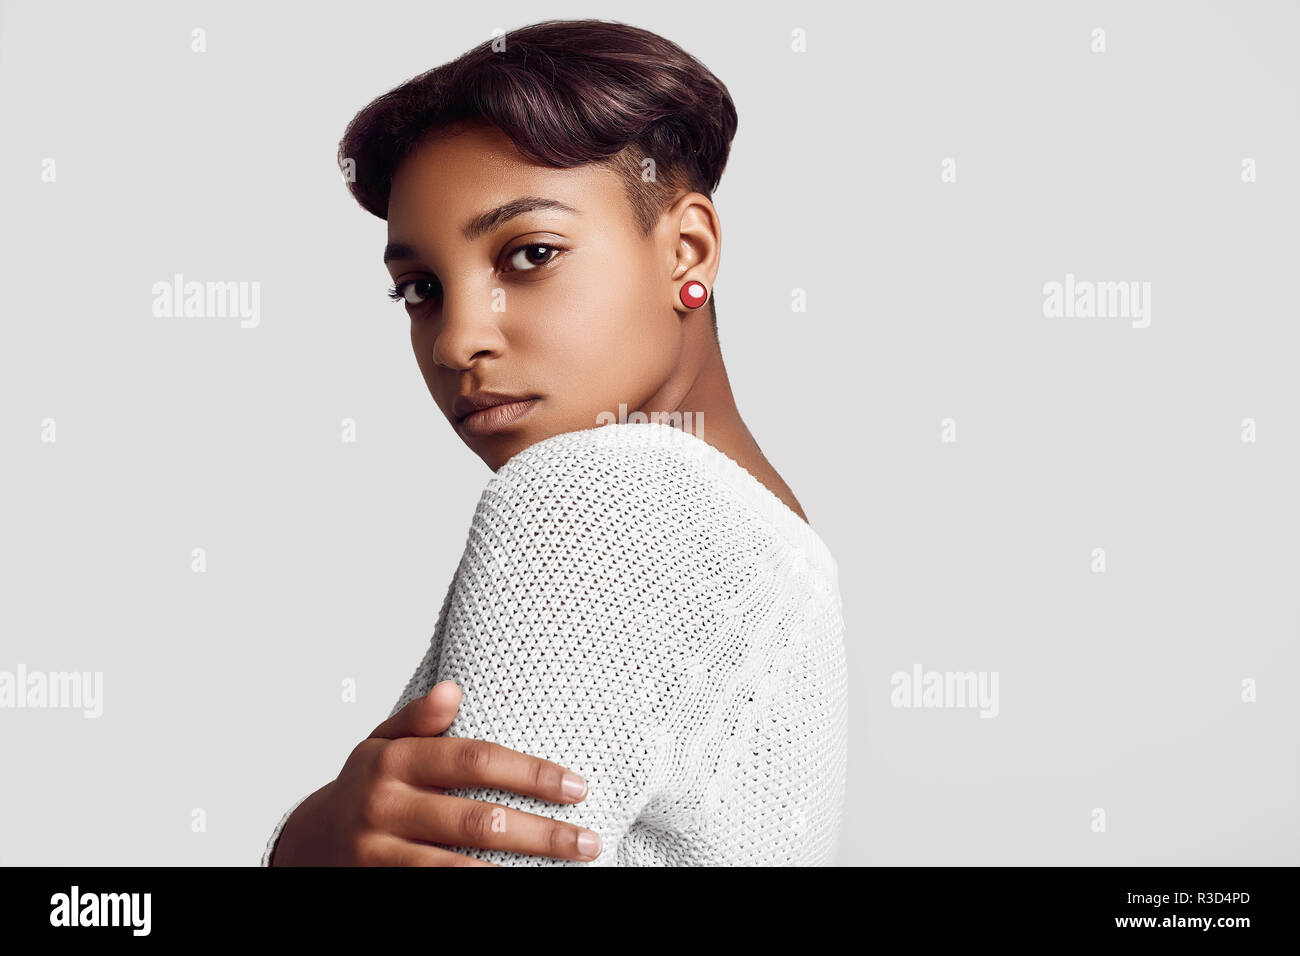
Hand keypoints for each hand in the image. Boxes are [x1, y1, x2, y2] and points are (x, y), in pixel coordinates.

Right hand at [269, 680, 600, 864]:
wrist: (309, 844)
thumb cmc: (365, 786)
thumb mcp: (381, 743)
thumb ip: (419, 718)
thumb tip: (454, 690)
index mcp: (394, 759)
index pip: (475, 761)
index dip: (531, 774)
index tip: (576, 787)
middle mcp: (385, 806)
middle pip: (479, 820)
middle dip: (542, 833)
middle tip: (588, 840)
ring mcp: (380, 852)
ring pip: (462, 867)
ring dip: (520, 871)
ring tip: (569, 870)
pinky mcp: (380, 885)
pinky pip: (440, 891)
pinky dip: (481, 888)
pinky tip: (519, 886)